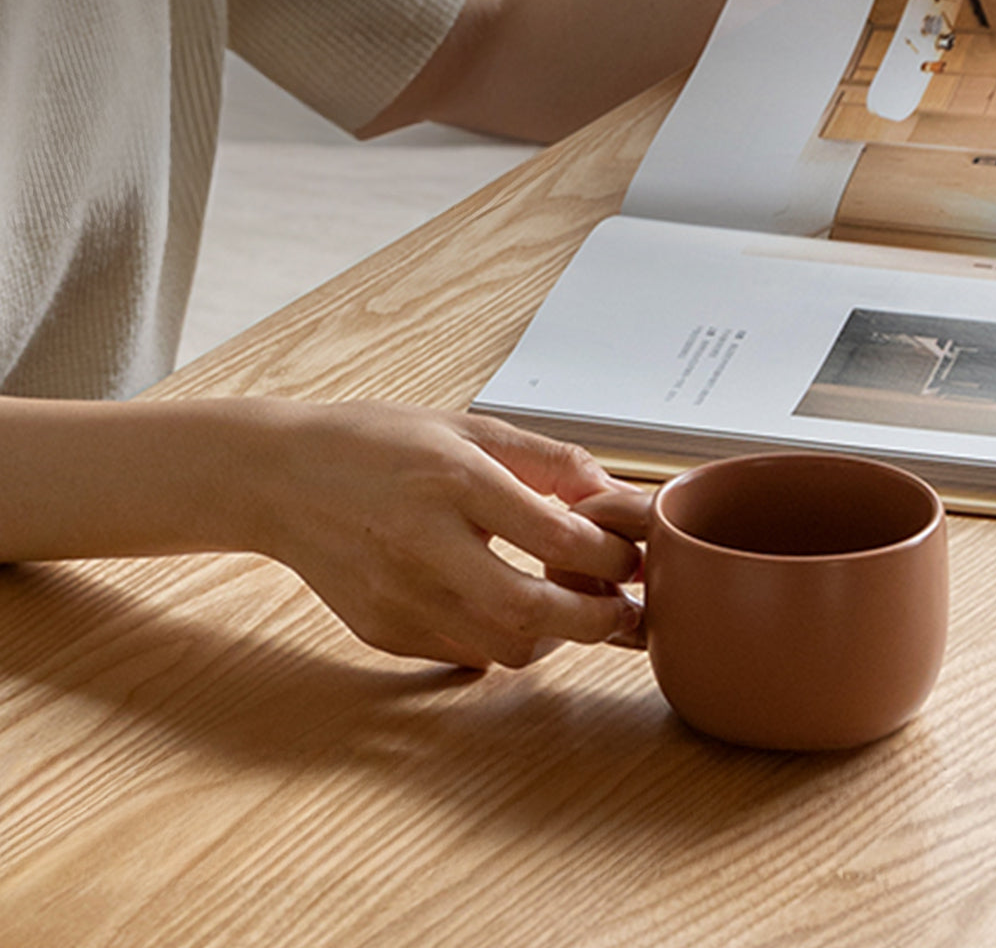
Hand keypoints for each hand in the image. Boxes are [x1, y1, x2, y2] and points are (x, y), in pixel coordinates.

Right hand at [250, 400, 641, 667]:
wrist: (282, 479)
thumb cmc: (374, 445)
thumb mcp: (464, 428)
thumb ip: (544, 459)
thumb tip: (611, 494)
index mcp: (451, 481)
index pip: (555, 537)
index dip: (609, 556)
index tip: (626, 557)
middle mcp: (423, 545)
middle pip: (533, 612)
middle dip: (596, 619)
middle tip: (618, 609)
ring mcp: (398, 597)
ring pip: (505, 649)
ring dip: (552, 635)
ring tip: (562, 606)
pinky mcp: (383, 630)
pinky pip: (463, 653)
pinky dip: (499, 639)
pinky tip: (500, 607)